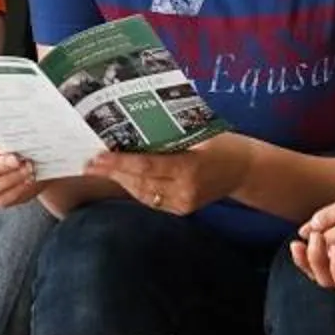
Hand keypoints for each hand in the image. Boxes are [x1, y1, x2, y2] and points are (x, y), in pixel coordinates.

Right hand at [0, 125, 50, 209]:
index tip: (4, 147)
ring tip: (27, 170)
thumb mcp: (2, 131)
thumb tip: (13, 133)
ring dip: (10, 179)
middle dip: (0, 166)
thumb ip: (3, 132)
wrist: (17, 157)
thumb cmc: (6, 139)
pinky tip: (27, 181)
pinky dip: (15, 191)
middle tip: (18, 160)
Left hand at [93, 133, 252, 218]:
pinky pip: (152, 201)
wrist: (245, 169)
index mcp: (190, 167)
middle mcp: (185, 190)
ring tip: (100, 170)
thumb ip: (172, 134)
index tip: (98, 156)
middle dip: (113, 172)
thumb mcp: (201, 133)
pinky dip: (135, 189)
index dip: (120, 162)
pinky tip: (122, 179)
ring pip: (143, 194)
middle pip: (140, 182)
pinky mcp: (182, 210)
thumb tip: (135, 124)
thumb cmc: (223, 143)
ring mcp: (184, 203)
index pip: (147, 166)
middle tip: (89, 163)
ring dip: (121, 181)